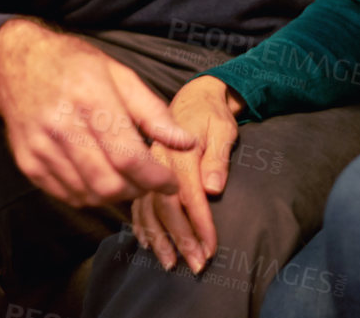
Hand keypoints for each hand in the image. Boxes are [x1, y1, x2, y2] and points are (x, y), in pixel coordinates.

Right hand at [0, 19, 194, 207]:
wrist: (17, 63)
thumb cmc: (73, 64)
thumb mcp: (118, 73)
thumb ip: (153, 111)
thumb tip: (185, 141)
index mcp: (90, 98)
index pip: (129, 157)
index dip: (156, 178)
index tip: (170, 182)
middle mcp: (62, 125)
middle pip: (109, 184)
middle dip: (137, 191)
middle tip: (147, 180)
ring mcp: (41, 147)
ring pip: (88, 195)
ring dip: (114, 195)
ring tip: (124, 177)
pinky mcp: (28, 163)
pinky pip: (66, 196)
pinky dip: (89, 195)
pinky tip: (97, 175)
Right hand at [131, 76, 243, 273]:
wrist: (194, 96)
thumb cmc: (211, 114)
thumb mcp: (223, 128)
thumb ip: (218, 157)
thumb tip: (214, 188)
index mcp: (179, 149)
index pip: (189, 193)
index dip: (200, 224)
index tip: (210, 249)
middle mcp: (158, 159)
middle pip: (165, 205)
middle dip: (181, 238)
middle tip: (196, 264)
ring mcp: (147, 165)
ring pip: (146, 206)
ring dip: (158, 238)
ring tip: (171, 263)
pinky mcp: (143, 170)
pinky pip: (136, 200)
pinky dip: (141, 224)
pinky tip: (146, 242)